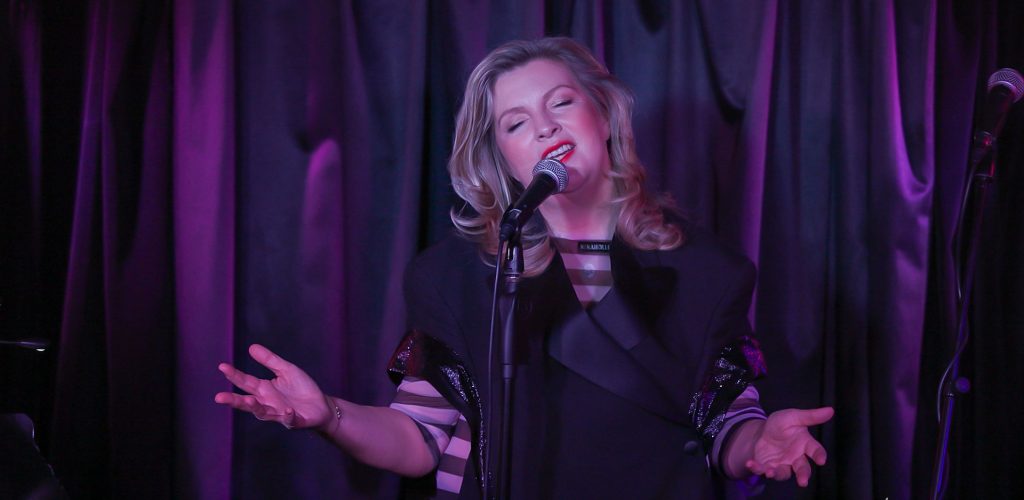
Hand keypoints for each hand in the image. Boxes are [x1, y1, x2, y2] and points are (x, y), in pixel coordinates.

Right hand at [214, 344, 331, 430]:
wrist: (321, 405)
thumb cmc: (301, 388)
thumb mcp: (286, 370)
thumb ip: (270, 360)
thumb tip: (251, 347)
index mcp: (265, 390)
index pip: (246, 382)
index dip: (234, 375)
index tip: (222, 366)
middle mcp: (268, 403)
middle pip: (248, 402)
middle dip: (234, 400)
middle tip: (219, 397)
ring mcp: (280, 414)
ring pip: (264, 413)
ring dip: (255, 408)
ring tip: (247, 401)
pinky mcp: (295, 421)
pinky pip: (290, 420)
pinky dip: (288, 416)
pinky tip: (287, 411)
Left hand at [745, 406, 832, 486]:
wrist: (762, 432)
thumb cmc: (782, 425)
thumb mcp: (793, 417)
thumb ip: (810, 416)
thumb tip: (830, 410)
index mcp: (804, 444)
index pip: (815, 450)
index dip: (819, 455)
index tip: (821, 460)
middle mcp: (796, 457)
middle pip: (802, 468)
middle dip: (803, 475)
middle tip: (803, 481)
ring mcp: (782, 463)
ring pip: (783, 473)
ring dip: (777, 473)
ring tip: (770, 471)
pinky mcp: (768, 466)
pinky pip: (763, 469)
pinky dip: (756, 468)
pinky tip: (751, 463)